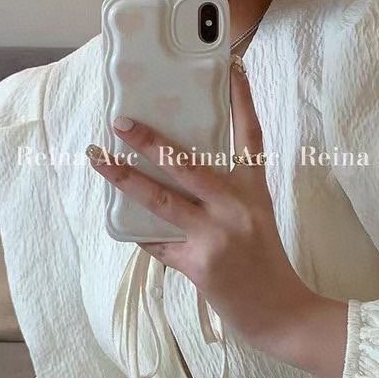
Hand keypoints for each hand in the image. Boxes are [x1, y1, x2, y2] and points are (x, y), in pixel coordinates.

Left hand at [86, 54, 314, 348]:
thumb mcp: (255, 216)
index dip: (242, 98)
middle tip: (121, 120)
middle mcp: (236, 206)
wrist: (280, 312)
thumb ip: (223, 193)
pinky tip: (120, 221)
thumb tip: (173, 169)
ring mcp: (216, 234)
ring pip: (159, 198)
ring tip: (99, 158)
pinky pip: (156, 241)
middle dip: (149, 140)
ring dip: (124, 177)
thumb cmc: (263, 260)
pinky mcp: (198, 262)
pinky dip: (138, 232)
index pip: (250, 134)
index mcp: (254, 189)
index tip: (232, 65)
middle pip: (187, 162)